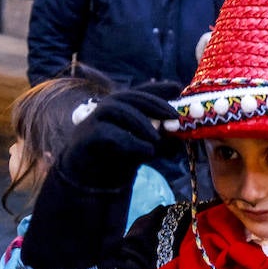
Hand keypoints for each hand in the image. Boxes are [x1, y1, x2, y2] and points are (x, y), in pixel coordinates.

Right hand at [58, 82, 181, 185]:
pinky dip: (130, 141)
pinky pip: (107, 133)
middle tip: (174, 116)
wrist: (91, 181)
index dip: (157, 89)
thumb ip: (161, 141)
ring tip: (157, 140)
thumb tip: (181, 135)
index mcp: (121, 108)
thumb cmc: (119, 159)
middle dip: (154, 104)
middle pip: (129, 97)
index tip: (177, 88)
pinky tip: (147, 152)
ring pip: (117, 109)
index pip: (139, 93)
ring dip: (141, 123)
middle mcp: (106, 109)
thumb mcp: (146, 147)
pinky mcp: (86, 137)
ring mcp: (93, 120)